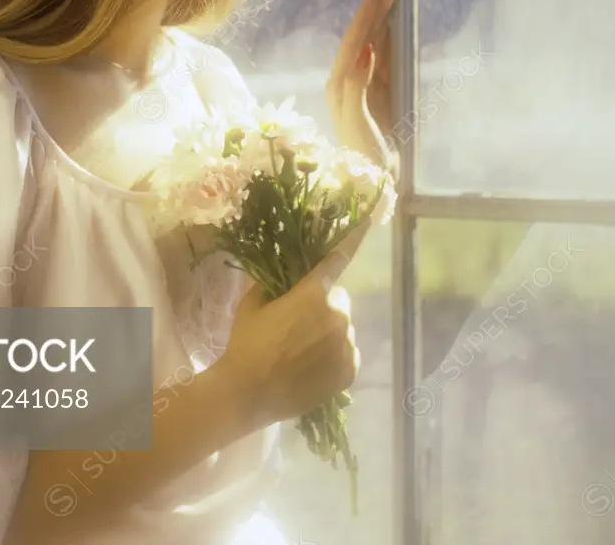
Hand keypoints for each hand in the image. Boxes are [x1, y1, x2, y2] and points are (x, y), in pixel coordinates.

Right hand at [216, 248, 359, 428]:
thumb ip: (270, 283)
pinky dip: (336, 354)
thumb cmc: (247, 343)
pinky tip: (313, 365)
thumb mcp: (251, 304)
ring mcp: (347, 345)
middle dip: (324, 303)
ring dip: (329, 330)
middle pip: (338, 299)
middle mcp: (337, 315)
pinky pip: (348, 351)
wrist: (249, 392)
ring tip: (303, 349)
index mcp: (314, 293)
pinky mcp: (350, 370)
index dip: (351, 239)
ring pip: (344, 327)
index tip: (366, 221)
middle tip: (299, 321)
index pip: (337, 259)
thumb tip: (278, 272)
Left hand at [326, 0, 398, 167]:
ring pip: (374, 44)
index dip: (367, 15)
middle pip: (362, 37)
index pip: (354, 41)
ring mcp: (364, 85)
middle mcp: (348, 80)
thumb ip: (357, 86)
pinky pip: (385, 59)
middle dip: (376, 10)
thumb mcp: (357, 122)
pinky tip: (397, 26)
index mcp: (339, 84)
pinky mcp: (378, 93)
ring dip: (383, 20)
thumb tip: (365, 51)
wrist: (370, 182)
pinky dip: (391, 39)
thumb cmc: (361, 155)